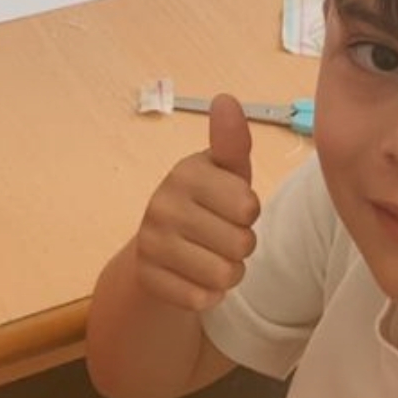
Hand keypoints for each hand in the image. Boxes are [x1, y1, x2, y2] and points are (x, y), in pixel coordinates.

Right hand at [132, 94, 260, 312]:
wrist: (157, 251)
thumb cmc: (206, 204)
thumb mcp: (225, 172)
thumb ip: (232, 141)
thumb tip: (226, 98)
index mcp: (185, 173)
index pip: (247, 206)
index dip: (248, 213)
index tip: (231, 207)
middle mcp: (162, 204)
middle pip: (240, 244)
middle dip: (241, 246)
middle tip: (220, 236)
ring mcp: (152, 243)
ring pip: (224, 275)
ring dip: (228, 273)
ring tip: (211, 257)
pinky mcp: (149, 280)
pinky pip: (203, 299)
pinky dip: (209, 295)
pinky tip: (194, 277)